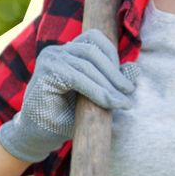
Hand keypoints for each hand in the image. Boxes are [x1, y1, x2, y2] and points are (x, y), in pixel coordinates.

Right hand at [0, 28, 138, 162]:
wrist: (38, 136)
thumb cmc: (66, 116)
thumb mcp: (94, 96)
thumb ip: (111, 82)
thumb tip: (136, 68)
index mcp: (67, 51)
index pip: (94, 39)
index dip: (112, 54)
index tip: (124, 79)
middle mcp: (56, 51)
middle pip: (93, 51)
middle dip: (114, 72)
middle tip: (129, 91)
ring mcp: (49, 60)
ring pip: (87, 64)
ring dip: (108, 84)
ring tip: (122, 101)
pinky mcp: (45, 73)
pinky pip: (78, 78)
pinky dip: (97, 90)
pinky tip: (109, 103)